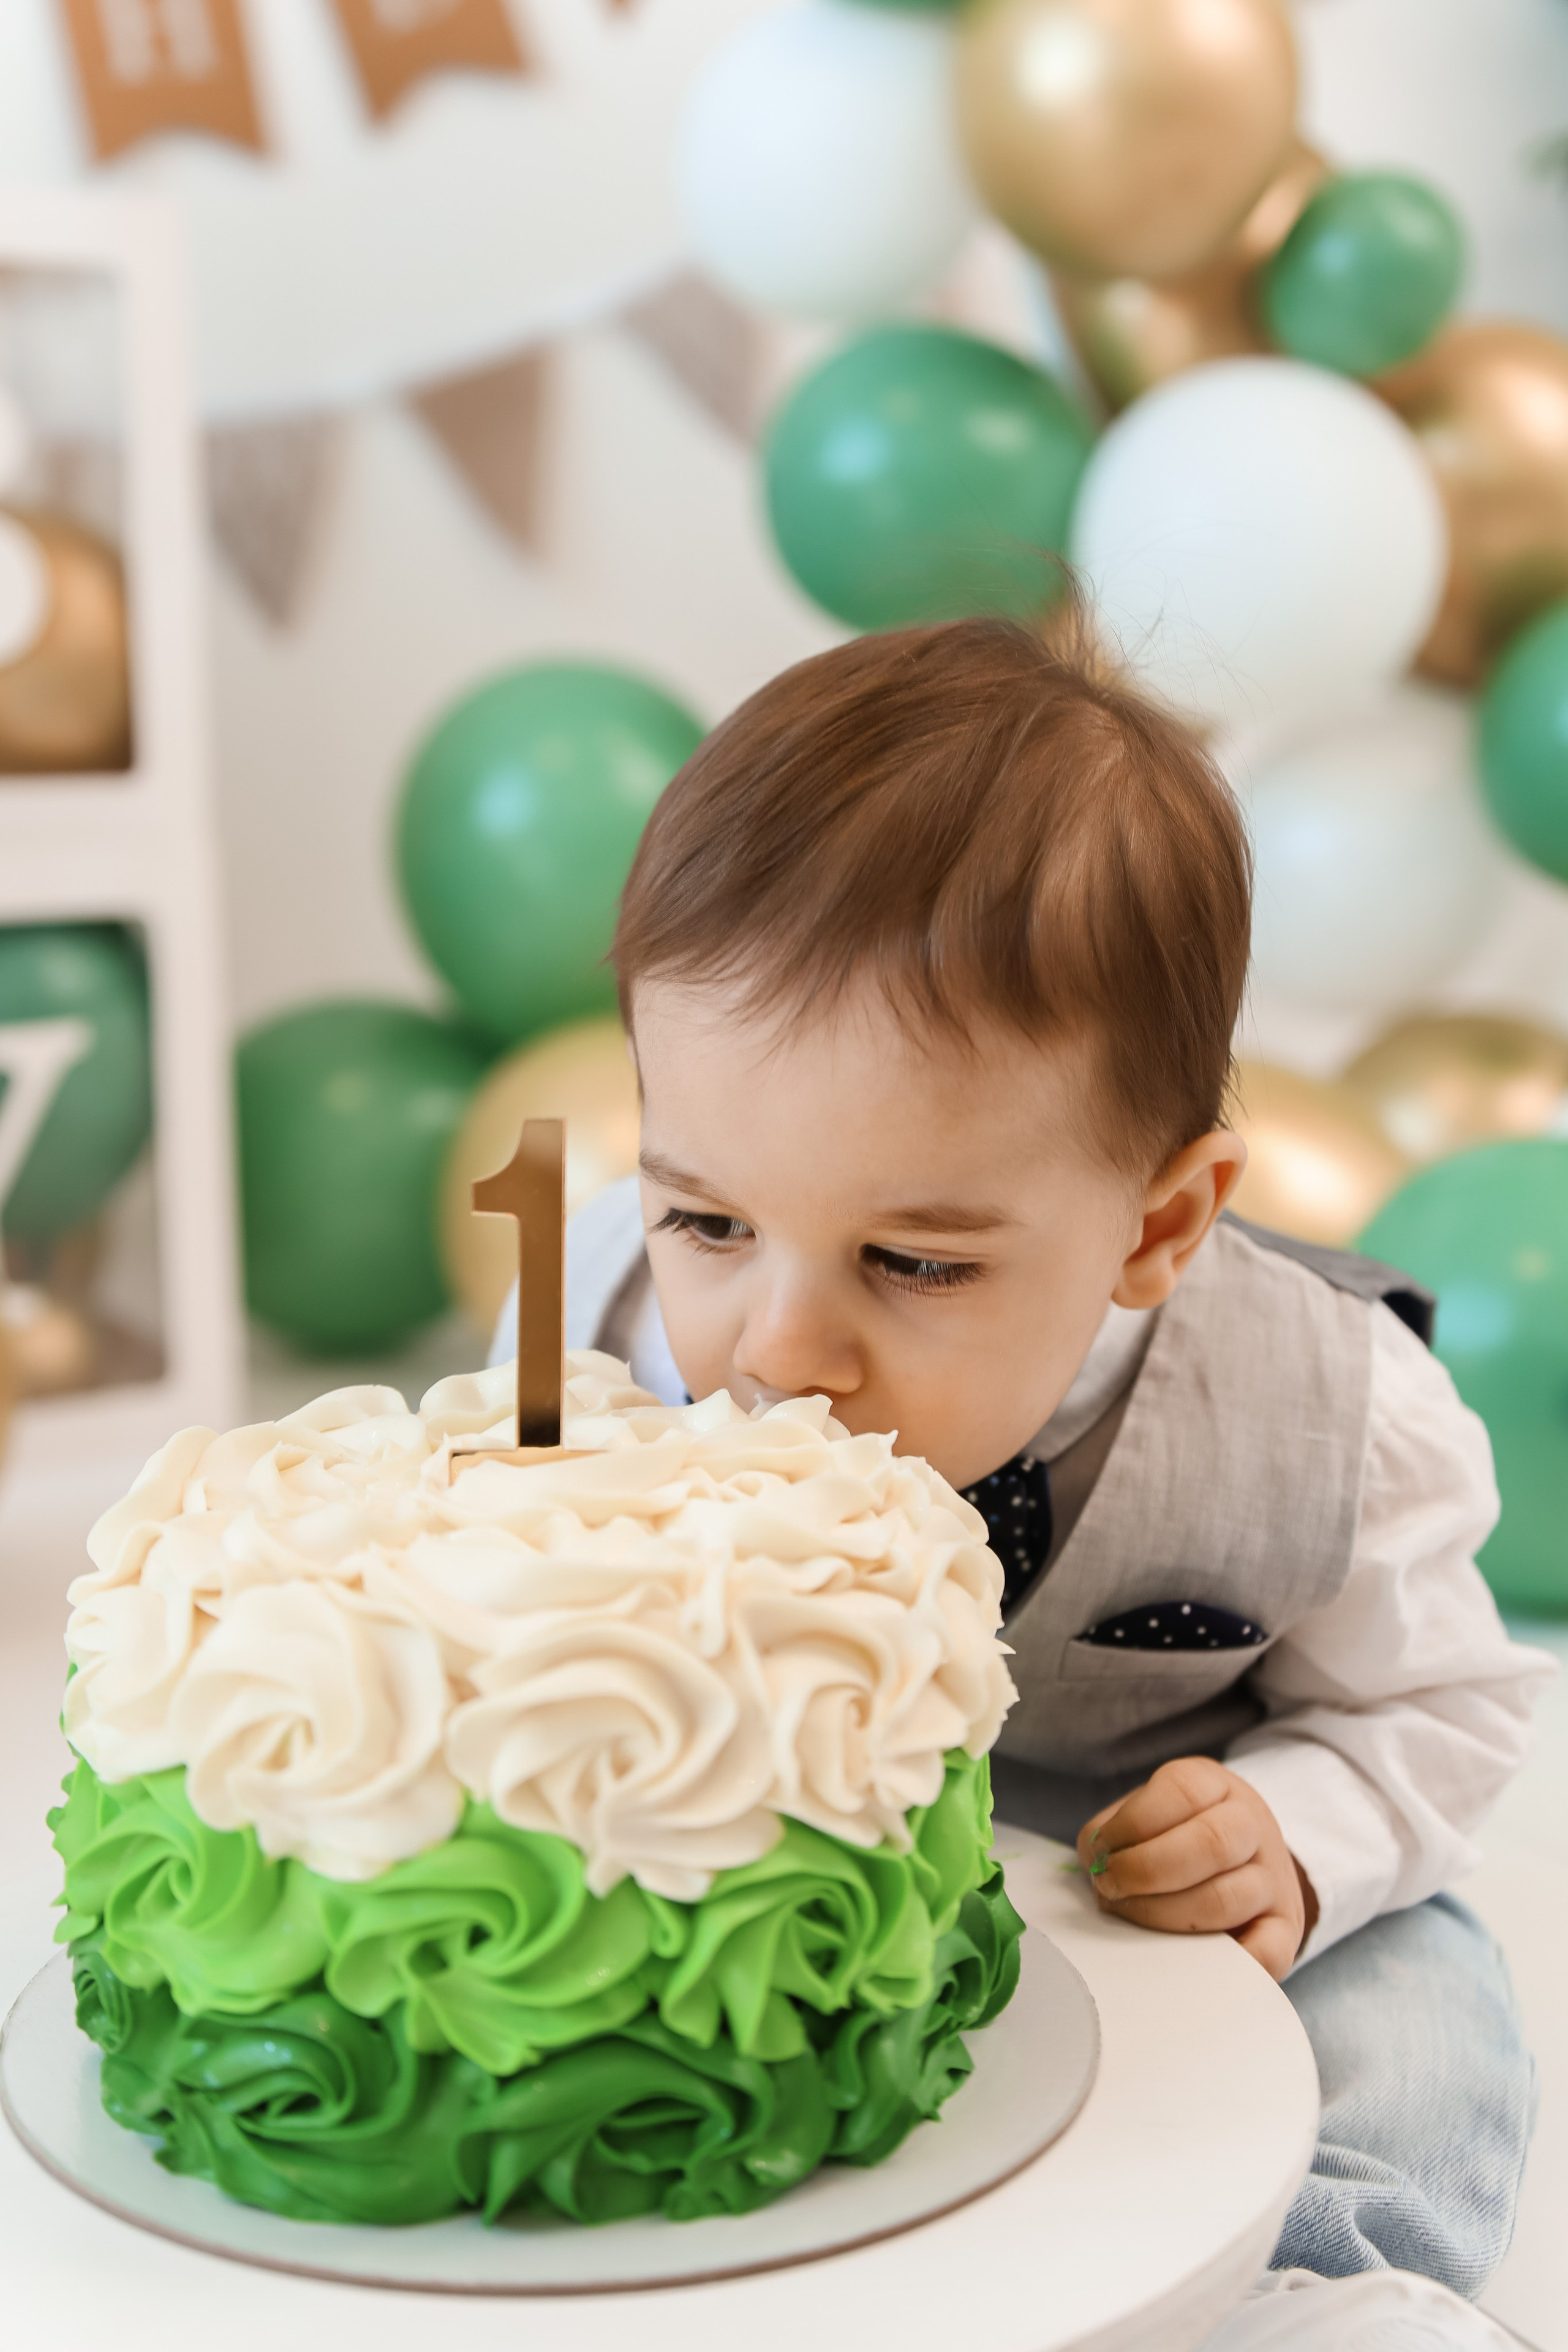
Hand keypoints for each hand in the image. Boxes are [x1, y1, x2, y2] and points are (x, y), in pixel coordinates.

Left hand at [1076, 1757, 1318, 1981]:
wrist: (1246, 1859)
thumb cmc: (1178, 1835)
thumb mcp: (1148, 1814)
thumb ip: (1116, 1833)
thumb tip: (1099, 1870)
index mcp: (1216, 1786)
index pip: (1181, 1791)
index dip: (1132, 1822)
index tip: (1101, 1850)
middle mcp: (1253, 1825)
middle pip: (1209, 1843)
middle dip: (1145, 1870)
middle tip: (1109, 1886)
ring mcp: (1274, 1878)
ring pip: (1224, 1899)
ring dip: (1164, 1915)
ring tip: (1131, 1915)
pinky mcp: (1285, 1928)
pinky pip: (1267, 1953)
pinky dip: (1226, 1964)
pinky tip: (1186, 1961)